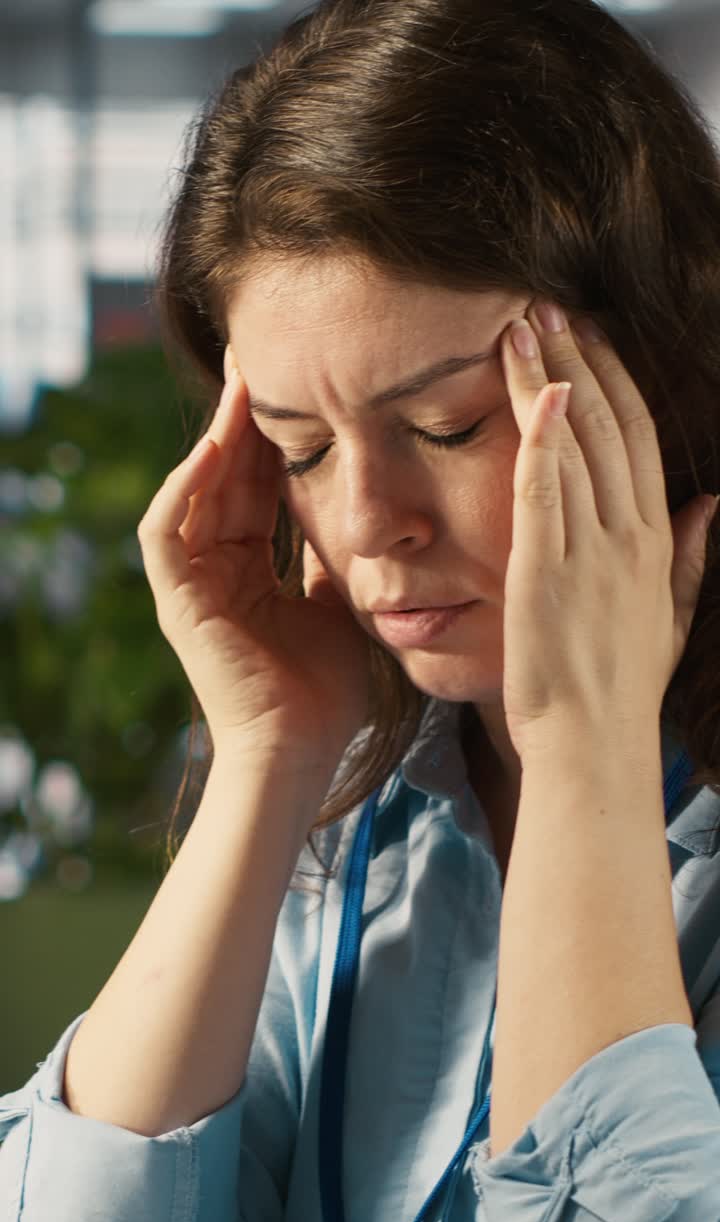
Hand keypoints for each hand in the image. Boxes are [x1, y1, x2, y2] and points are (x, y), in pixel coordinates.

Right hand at [137, 344, 371, 771]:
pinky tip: (217, 447)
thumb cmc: (328, 692)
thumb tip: (355, 513)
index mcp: (250, 570)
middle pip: (225, 478)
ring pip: (195, 492)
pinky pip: (168, 532)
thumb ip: (331, 558)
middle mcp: (216, 570)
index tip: (299, 387)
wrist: (304, 751)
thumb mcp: (339, 605)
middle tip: (262, 358)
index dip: (273, 439)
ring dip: (215, 438)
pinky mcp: (178, 602)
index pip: (256, 488)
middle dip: (243, 420)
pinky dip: (186, 489)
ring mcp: (192, 586)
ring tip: (241, 384)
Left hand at [499, 301, 716, 762]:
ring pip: (574, 445)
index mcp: (654, 540)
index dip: (612, 379)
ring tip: (520, 328)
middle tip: (544, 306)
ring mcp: (589, 553)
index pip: (636, 438)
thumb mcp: (670, 616)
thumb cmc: (622, 685)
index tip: (587, 335)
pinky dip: (540, 440)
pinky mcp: (545, 575)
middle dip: (577, 359)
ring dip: (547, 379)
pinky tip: (533, 392)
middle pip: (606, 425)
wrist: (593, 744)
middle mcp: (628, 536)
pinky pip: (546, 493)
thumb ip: (688, 555)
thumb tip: (709, 501)